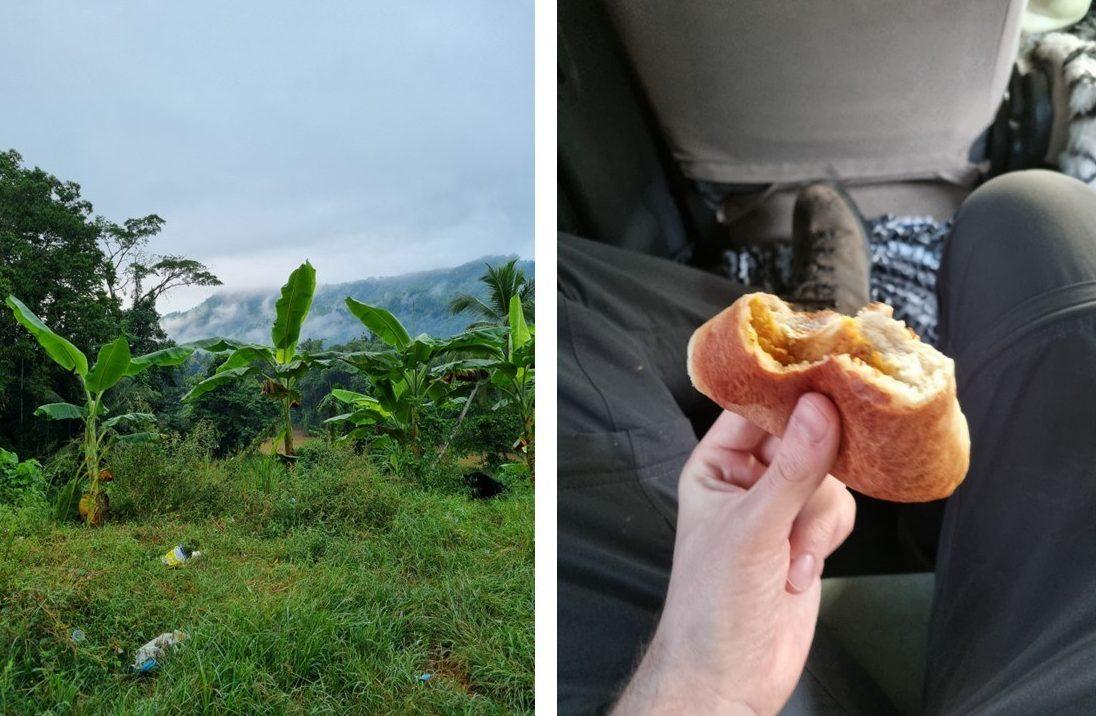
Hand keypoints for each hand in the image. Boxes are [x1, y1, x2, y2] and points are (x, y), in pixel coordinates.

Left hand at [613, 394, 855, 714]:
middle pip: (801, 438)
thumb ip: (792, 470)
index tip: (828, 374)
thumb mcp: (753, 530)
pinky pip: (837, 512)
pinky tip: (802, 572)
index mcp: (714, 467)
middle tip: (841, 454)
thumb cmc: (712, 606)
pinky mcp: (806, 539)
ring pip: (827, 478)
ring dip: (818, 518)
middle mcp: (746, 482)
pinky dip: (827, 540)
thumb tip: (819, 410)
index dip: (788, 391)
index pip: (753, 408)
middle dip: (817, 461)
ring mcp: (779, 510)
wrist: (729, 679)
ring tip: (795, 555)